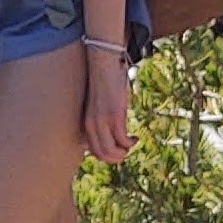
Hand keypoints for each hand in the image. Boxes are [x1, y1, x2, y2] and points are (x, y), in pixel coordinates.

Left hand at [81, 44, 133, 164]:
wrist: (104, 65)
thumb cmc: (103, 84)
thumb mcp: (98, 106)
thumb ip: (99, 119)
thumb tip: (108, 133)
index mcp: (86, 123)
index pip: (94, 151)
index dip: (108, 156)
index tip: (119, 149)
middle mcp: (92, 125)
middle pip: (102, 155)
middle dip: (117, 158)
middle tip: (127, 150)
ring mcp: (103, 121)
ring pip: (110, 151)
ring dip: (123, 153)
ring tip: (131, 145)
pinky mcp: (115, 115)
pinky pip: (122, 140)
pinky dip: (130, 143)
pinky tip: (135, 137)